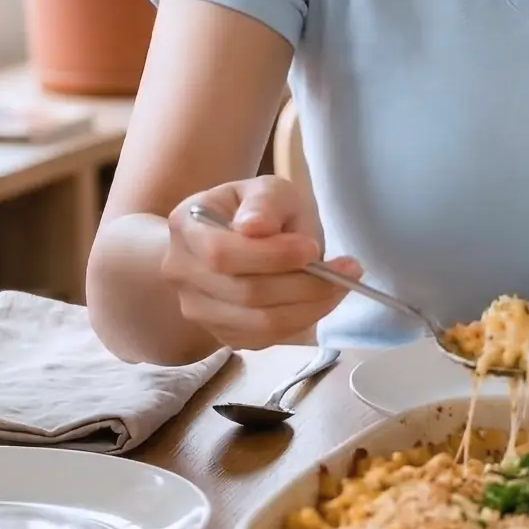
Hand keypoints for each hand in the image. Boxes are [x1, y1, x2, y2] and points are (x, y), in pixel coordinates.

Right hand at [163, 176, 360, 349]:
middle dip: (304, 285)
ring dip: (310, 307)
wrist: (238, 238)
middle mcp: (181, 272)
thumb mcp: (269, 189)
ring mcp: (196, 308)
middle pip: (245, 293)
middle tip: (347, 270)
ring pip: (258, 323)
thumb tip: (255, 227)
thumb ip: (265, 203)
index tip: (312, 248)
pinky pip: (265, 339)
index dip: (271, 256)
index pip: (222, 253)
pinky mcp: (220, 333)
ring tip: (340, 284)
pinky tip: (318, 300)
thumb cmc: (257, 210)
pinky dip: (300, 322)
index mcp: (185, 226)